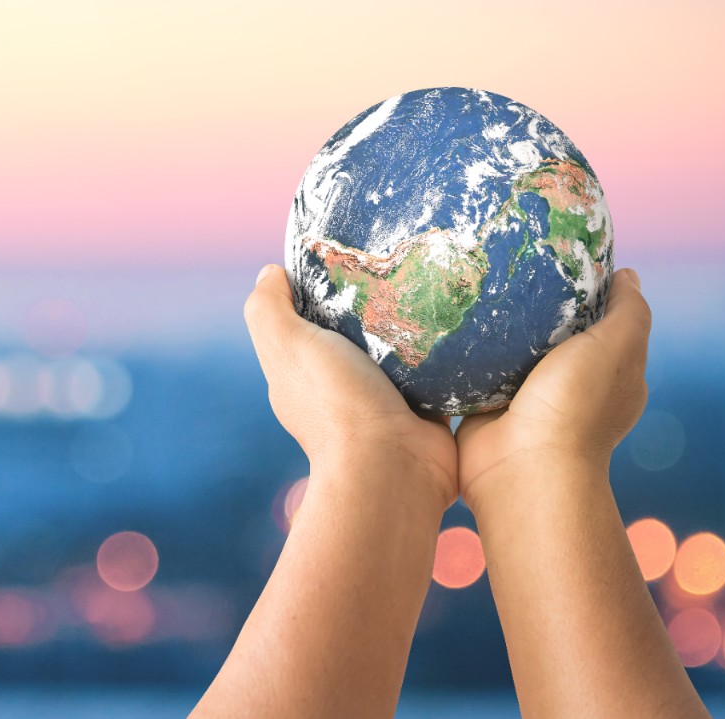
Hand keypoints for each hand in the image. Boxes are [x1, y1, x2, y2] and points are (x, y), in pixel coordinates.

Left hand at [244, 264, 458, 509]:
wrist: (393, 467)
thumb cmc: (336, 401)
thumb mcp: (288, 345)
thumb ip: (269, 309)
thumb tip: (269, 272)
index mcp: (299, 374)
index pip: (303, 322)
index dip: (317, 290)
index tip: (345, 256)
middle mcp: (337, 389)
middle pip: (352, 333)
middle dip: (371, 304)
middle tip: (397, 265)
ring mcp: (381, 401)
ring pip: (396, 351)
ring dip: (410, 327)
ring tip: (431, 286)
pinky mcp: (422, 409)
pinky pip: (433, 372)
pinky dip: (442, 353)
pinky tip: (456, 323)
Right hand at [456, 267, 651, 509]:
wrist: (521, 465)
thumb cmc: (576, 404)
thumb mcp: (616, 347)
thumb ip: (628, 311)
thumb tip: (627, 275)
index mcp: (610, 377)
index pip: (605, 324)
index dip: (589, 292)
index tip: (561, 259)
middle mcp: (571, 388)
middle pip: (556, 334)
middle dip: (538, 305)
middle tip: (512, 266)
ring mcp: (529, 398)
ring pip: (516, 351)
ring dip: (501, 327)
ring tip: (479, 286)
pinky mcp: (489, 406)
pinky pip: (480, 370)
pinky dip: (471, 351)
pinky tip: (456, 322)